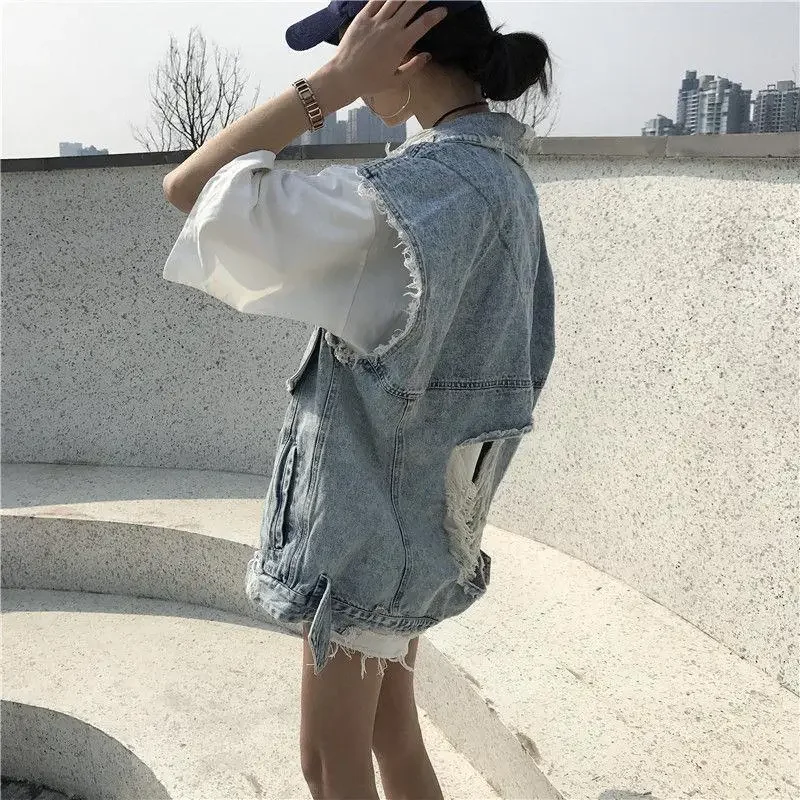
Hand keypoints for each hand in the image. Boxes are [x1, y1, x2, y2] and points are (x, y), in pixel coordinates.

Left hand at [327, 1, 446, 98]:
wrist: (344, 76)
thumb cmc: (370, 81)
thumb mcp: (396, 81)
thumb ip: (414, 67)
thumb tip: (427, 56)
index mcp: (401, 44)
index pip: (424, 23)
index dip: (436, 14)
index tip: (443, 10)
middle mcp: (391, 28)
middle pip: (412, 4)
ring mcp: (376, 20)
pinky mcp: (362, 17)